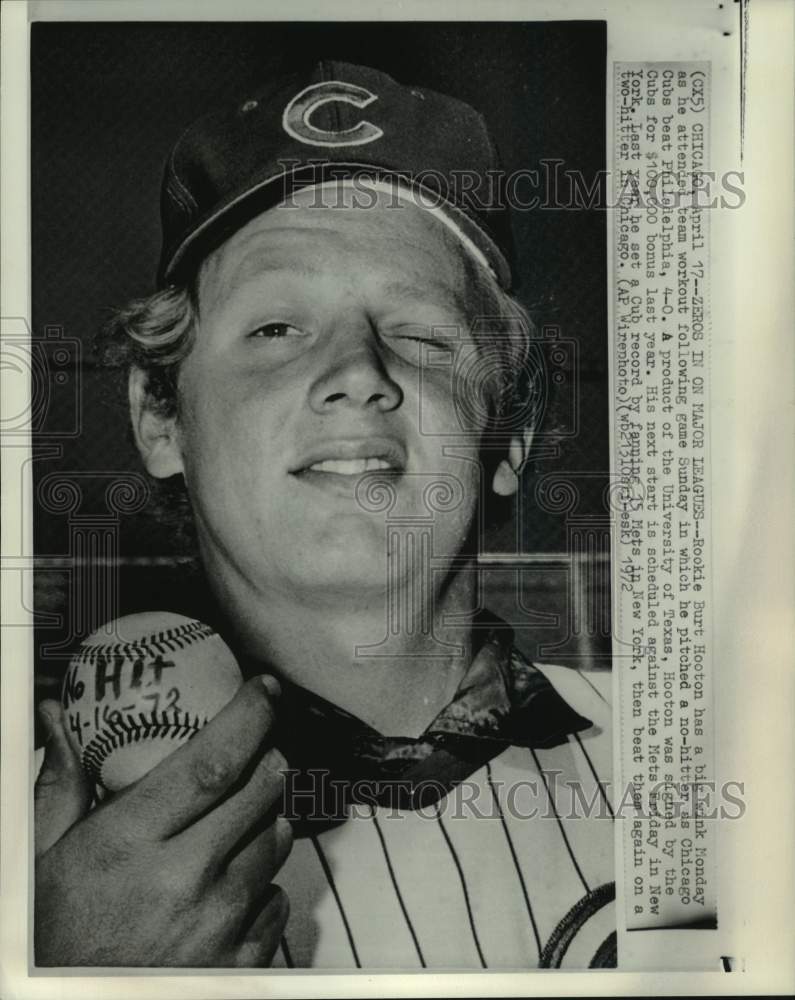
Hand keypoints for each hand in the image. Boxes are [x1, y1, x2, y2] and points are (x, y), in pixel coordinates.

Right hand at [34, 675, 291, 966]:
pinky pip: (278, 900)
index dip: (249, 716)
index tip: (264, 690)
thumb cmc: (52, 938)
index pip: (213, 762)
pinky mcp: (239, 964)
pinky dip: (263, 885)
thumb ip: (59, 784)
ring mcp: (217, 927)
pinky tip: (226, 888)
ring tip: (229, 829)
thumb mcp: (40, 858)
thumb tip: (51, 714)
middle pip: (261, 792)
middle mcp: (182, 881)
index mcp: (129, 844)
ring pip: (277, 842)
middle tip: (258, 753)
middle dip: (268, 760)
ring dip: (266, 821)